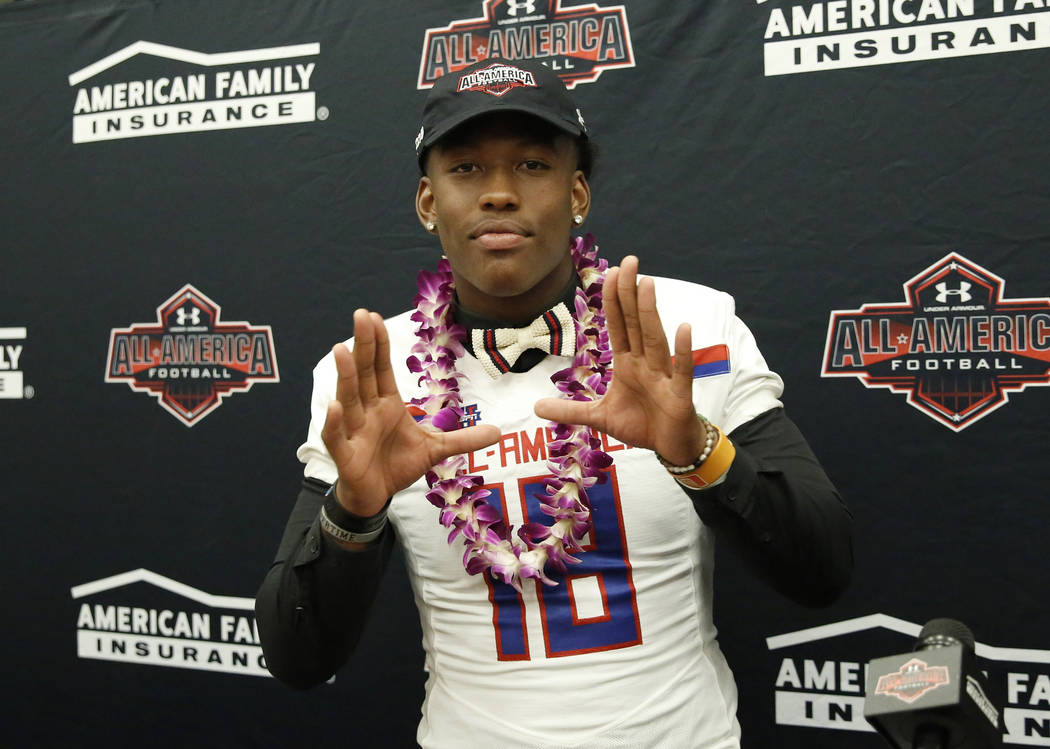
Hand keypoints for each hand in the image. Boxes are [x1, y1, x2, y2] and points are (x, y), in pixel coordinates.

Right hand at [321, 309, 500, 518]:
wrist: (376, 495)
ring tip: (342, 349)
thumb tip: (498, 433)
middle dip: (363, 345)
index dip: (380, 344)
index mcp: (386, 404)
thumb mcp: (435, 449)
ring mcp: (354, 431)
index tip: (375, 317)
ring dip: (346, 375)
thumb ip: (463, 439)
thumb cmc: (398, 464)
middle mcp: (368, 411)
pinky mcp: (346, 454)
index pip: (382, 368)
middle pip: (365, 373)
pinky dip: (335, 422)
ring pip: (349, 398)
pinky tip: (335, 405)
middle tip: (361, 315)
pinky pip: (337, 436)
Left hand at [534, 256, 704, 464]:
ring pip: (655, 339)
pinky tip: (684, 327)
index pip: (619, 326)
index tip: (610, 272)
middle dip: (630, 294)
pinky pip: (681, 370)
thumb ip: (570, 410)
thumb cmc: (641, 425)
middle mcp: (645, 363)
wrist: (671, 446)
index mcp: (628, 364)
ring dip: (650, 312)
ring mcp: (663, 376)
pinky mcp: (679, 394)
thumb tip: (536, 407)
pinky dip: (683, 351)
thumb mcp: (599, 418)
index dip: (614, 301)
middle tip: (628, 261)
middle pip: (636, 323)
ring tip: (646, 284)